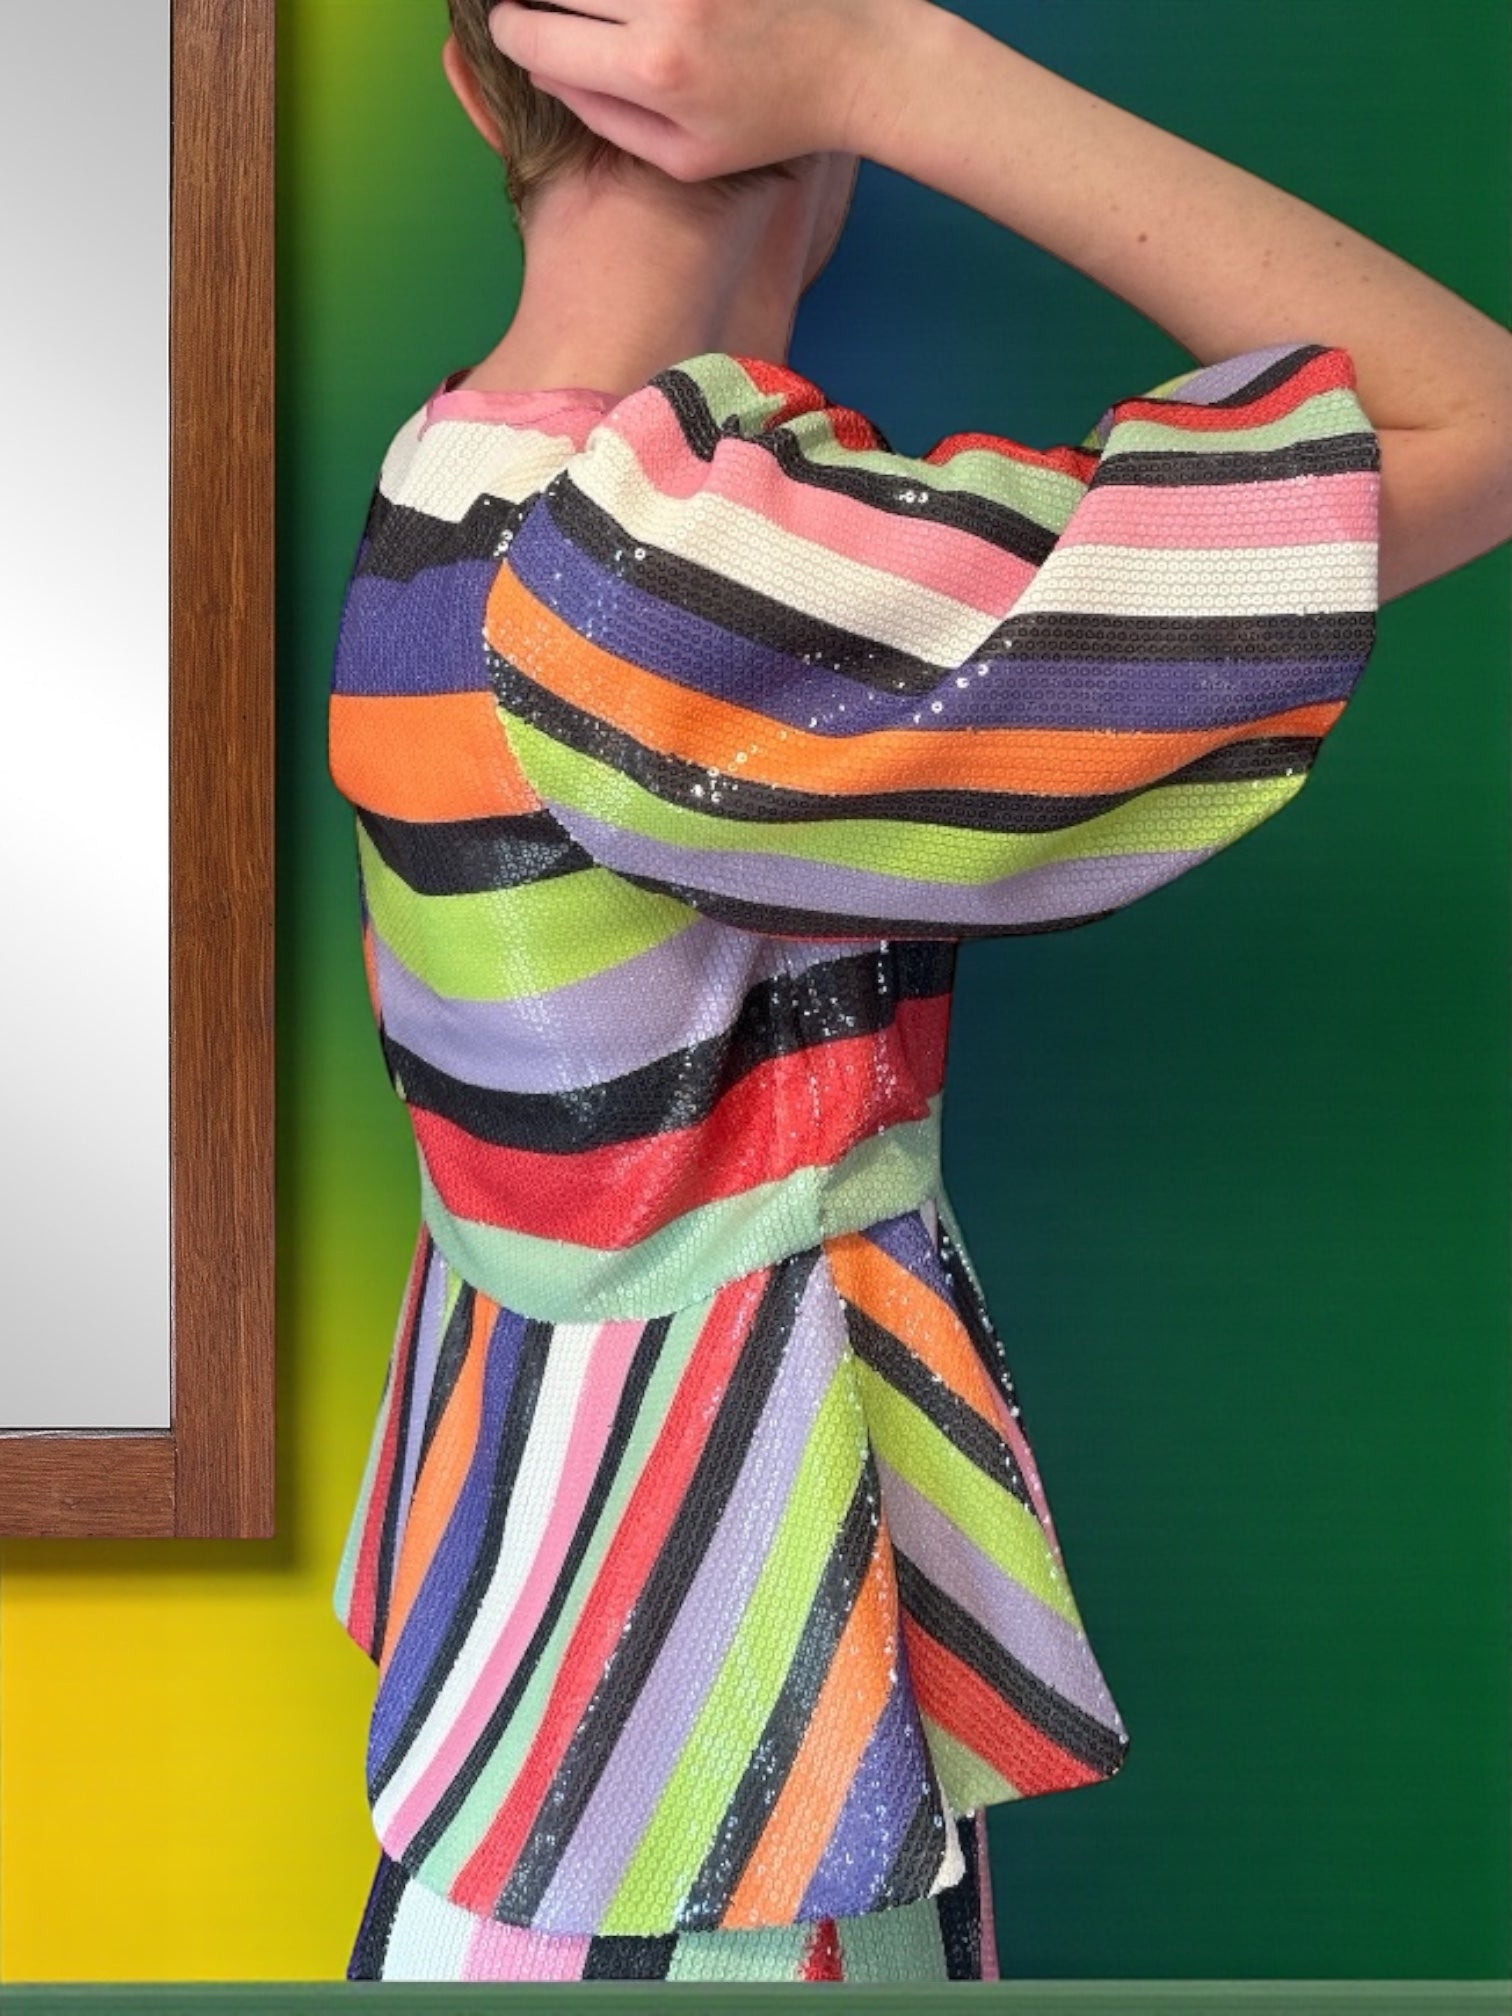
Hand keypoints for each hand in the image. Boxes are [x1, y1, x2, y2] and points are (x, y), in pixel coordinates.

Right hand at [487, 0, 928, 180]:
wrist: (859, 59)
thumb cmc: (772, 122)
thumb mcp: (685, 157)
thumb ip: (605, 117)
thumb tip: (542, 67)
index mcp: (652, 72)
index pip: (534, 36)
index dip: (507, 30)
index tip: (510, 26)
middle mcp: (667, 6)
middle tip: (539, 8)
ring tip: (589, 12)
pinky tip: (632, 8)